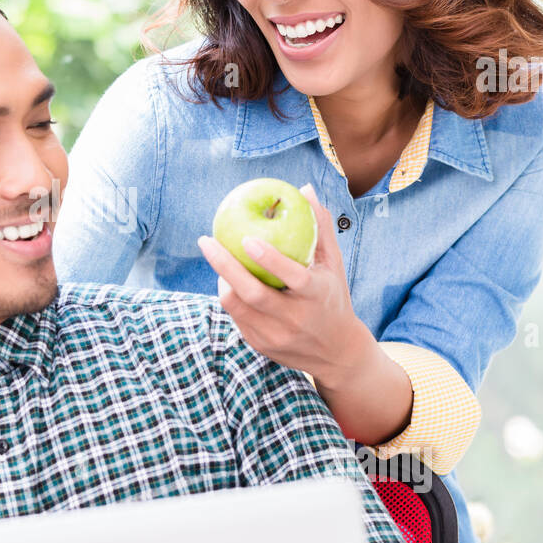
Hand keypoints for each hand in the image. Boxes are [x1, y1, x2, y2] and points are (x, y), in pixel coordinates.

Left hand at [196, 183, 371, 388]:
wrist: (336, 353)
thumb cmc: (332, 297)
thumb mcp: (333, 265)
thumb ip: (320, 228)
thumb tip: (305, 189)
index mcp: (317, 296)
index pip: (292, 277)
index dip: (269, 259)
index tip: (247, 239)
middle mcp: (296, 319)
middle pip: (253, 294)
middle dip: (224, 266)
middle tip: (206, 241)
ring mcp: (276, 336)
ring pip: (237, 306)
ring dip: (222, 279)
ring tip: (216, 256)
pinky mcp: (261, 345)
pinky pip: (236, 317)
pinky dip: (229, 295)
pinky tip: (225, 277)